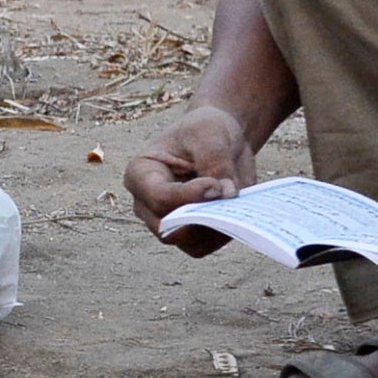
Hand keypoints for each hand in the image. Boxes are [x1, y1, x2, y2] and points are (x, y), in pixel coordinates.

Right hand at [126, 105, 254, 254]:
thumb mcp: (211, 134)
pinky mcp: (186, 235)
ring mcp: (165, 222)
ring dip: (216, 228)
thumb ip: (216, 161)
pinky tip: (235, 211)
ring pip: (188, 242)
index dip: (189, 197)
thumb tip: (227, 194)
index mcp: (141, 174)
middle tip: (232, 198)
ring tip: (237, 201)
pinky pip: (202, 246)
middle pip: (169, 228)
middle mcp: (146, 204)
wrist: (218, 140)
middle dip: (204, 218)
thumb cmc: (205, 131)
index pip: (159, 197)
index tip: (217, 186)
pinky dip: (222, 234)